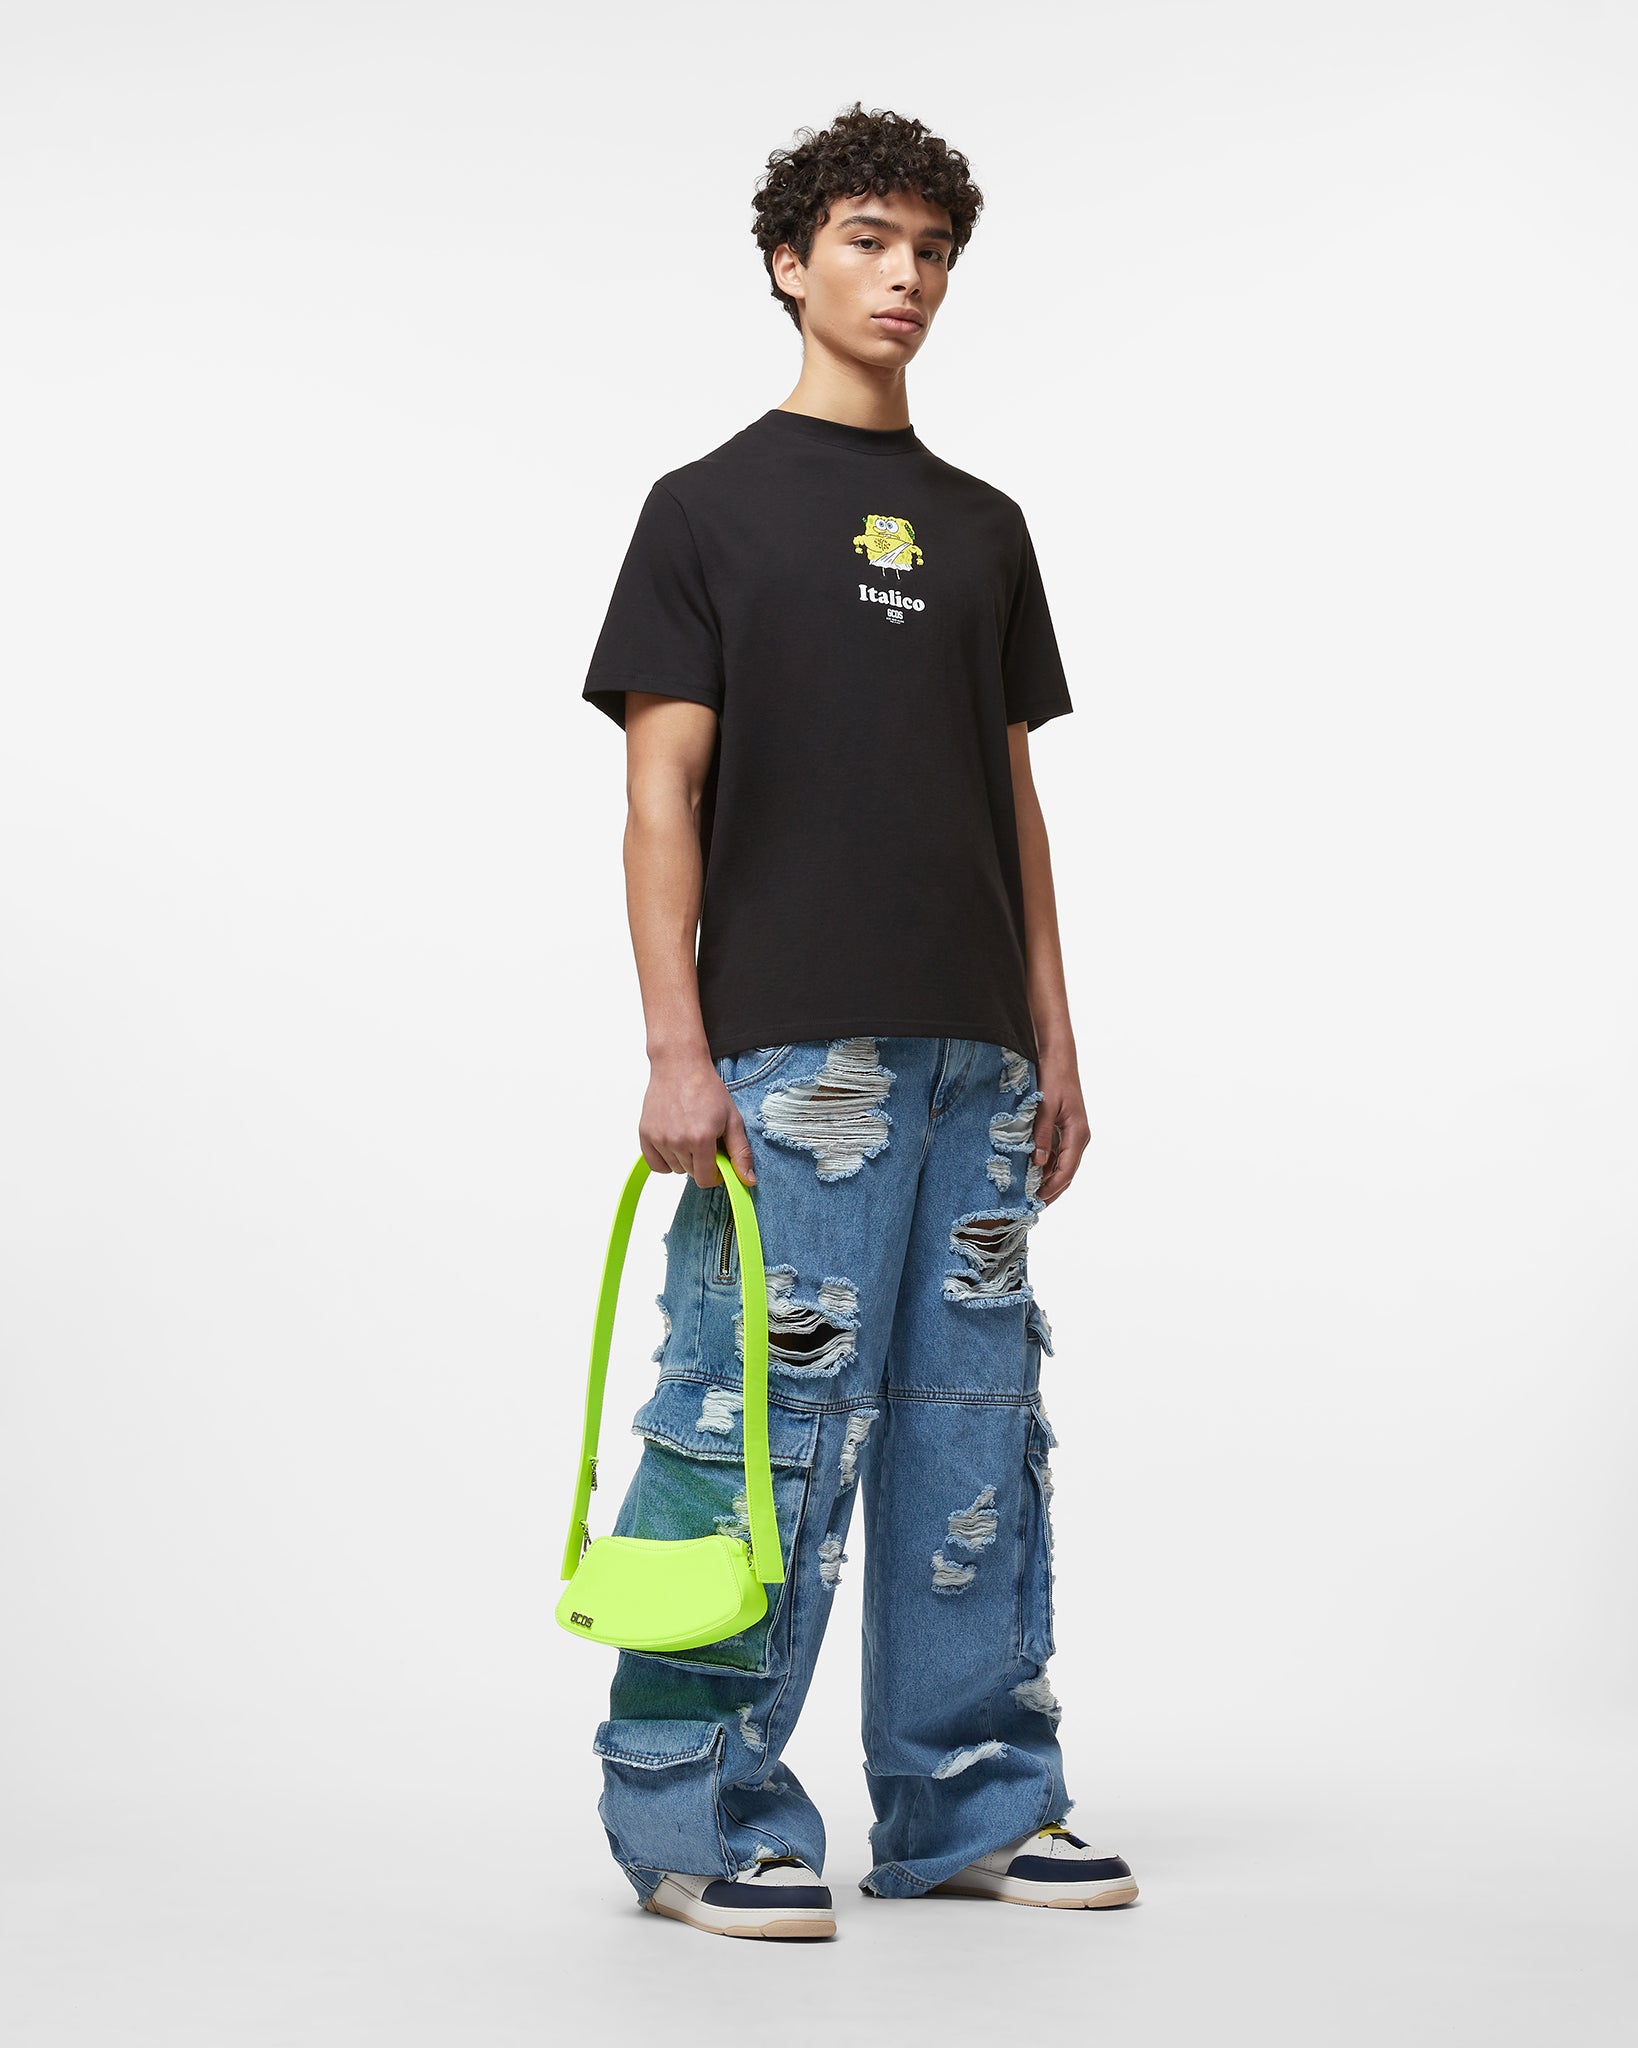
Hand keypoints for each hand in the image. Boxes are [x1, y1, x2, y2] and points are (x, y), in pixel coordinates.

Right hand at [639, 1052, 757, 1190]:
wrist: (680, 1066)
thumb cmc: (706, 1089)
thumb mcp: (732, 1119)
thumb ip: (740, 1152)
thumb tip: (748, 1180)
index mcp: (701, 1139)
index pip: (705, 1179)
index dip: (714, 1175)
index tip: (717, 1162)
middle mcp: (677, 1141)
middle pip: (690, 1174)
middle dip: (701, 1163)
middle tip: (704, 1139)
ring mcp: (659, 1138)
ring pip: (674, 1169)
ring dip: (683, 1159)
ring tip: (689, 1134)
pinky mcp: (645, 1134)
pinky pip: (655, 1164)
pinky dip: (665, 1159)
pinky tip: (674, 1143)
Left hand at [1031, 1054, 1088, 1203]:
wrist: (1059, 1057)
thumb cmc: (1054, 1078)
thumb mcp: (1045, 1107)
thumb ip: (1042, 1135)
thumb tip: (1038, 1162)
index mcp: (1078, 1134)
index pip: (1066, 1171)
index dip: (1052, 1188)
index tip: (1036, 1201)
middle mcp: (1078, 1138)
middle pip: (1066, 1173)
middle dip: (1051, 1191)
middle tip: (1031, 1206)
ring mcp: (1072, 1135)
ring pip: (1060, 1166)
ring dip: (1046, 1180)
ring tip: (1028, 1194)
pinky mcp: (1064, 1130)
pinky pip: (1056, 1155)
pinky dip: (1044, 1166)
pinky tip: (1030, 1173)